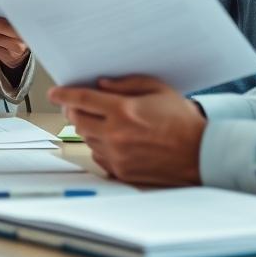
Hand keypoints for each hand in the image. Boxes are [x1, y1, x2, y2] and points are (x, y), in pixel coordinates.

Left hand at [47, 76, 205, 186]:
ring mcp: (117, 156)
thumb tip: (101, 85)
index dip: (64, 94)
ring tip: (101, 121)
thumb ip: (127, 84)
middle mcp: (116, 135)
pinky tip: (112, 139)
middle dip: (71, 110)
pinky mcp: (121, 172)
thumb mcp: (158, 90)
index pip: (82, 100)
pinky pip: (98, 156)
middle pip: (77, 120)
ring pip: (86, 138)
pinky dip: (99, 145)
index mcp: (124, 111)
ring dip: (87, 127)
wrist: (201, 154)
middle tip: (74, 105)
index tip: (54, 92)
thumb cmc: (182, 121)